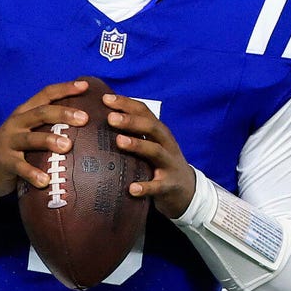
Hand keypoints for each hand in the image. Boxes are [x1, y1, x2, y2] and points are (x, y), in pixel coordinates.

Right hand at [0, 80, 88, 207]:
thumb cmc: (14, 148)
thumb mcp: (27, 131)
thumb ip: (47, 125)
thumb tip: (83, 122)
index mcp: (25, 112)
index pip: (45, 95)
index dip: (64, 88)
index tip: (85, 86)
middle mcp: (17, 123)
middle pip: (41, 113)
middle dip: (63, 114)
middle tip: (84, 118)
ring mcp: (9, 142)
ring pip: (31, 138)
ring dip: (49, 140)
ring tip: (67, 146)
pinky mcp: (4, 162)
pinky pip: (20, 167)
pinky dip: (33, 173)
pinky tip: (46, 180)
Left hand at [105, 93, 195, 218]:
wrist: (188, 190)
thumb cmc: (160, 163)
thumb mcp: (151, 144)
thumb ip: (134, 132)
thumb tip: (103, 118)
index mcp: (159, 132)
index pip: (143, 112)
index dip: (126, 103)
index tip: (105, 99)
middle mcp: (166, 144)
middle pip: (151, 127)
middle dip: (131, 121)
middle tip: (110, 118)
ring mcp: (169, 164)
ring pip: (155, 151)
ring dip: (137, 145)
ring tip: (119, 141)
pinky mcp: (169, 185)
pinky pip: (158, 186)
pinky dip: (146, 187)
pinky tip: (131, 189)